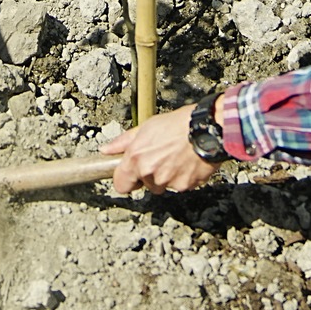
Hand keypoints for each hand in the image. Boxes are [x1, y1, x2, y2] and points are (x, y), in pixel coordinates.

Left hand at [101, 104, 223, 194]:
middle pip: (146, 185)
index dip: (126, 180)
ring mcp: (168, 181)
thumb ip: (123, 142)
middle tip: (162, 157)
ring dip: (168, 176)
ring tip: (177, 156)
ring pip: (164, 185)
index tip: (132, 175)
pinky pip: (181, 185)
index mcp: (136, 159)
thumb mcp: (145, 127)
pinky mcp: (185, 185)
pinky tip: (188, 161)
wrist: (205, 128)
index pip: (121, 185)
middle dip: (152, 175)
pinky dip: (184, 177)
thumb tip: (106, 150)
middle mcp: (150, 173)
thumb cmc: (176, 124)